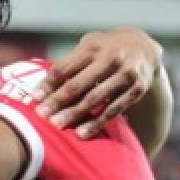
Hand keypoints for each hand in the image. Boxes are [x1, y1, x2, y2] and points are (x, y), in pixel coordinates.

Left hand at [33, 27, 161, 138]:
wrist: (144, 48)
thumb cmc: (105, 49)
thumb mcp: (89, 46)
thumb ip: (69, 64)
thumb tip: (42, 88)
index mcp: (92, 46)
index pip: (65, 68)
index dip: (48, 84)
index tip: (34, 99)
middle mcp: (110, 58)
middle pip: (78, 83)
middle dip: (58, 101)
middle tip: (42, 116)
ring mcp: (125, 73)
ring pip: (96, 98)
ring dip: (75, 113)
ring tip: (58, 126)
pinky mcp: (137, 88)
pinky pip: (114, 109)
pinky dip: (97, 122)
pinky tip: (82, 132)